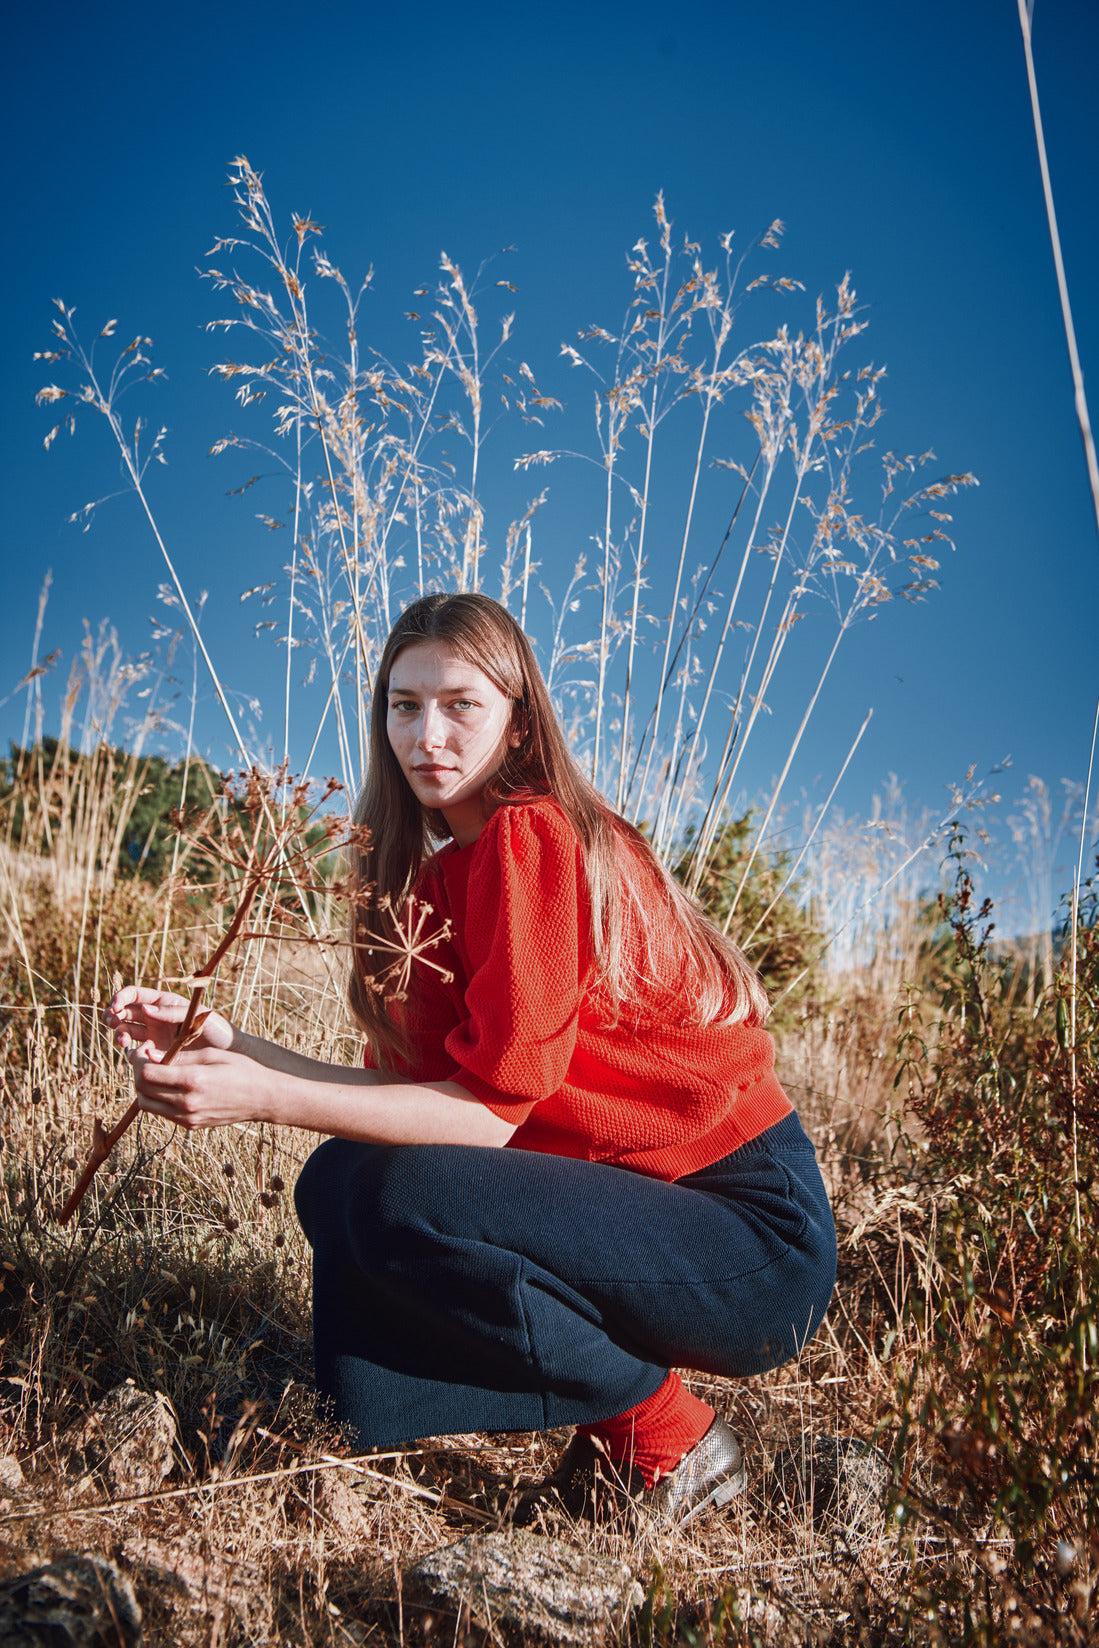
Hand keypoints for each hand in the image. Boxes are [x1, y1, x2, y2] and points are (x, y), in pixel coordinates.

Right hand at [105, 985, 234, 1058]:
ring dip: (118, 1034)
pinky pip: (135, 1053)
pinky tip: (136, 1055)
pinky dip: (130, 1054)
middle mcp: (154, 1018)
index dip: (121, 997)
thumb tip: (145, 1009)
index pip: (134, 995)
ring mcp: (153, 1036)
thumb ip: (171, 1012)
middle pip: (124, 1012)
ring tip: (123, 1041)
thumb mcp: (196, 1015)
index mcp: (163, 1002)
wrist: (227, 1055)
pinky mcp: (155, 1054)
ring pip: (125, 1031)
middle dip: (112, 1015)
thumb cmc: (217, 1029)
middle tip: (112, 1021)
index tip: (115, 1006)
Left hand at [128, 1044, 271, 1130]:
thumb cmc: (241, 1070)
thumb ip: (180, 1055)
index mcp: (193, 1080)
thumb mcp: (212, 1055)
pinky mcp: (191, 1125)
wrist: (262, 1098)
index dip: (138, 1059)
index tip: (145, 1048)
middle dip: (137, 1072)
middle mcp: (187, 1103)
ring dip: (144, 1088)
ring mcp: (188, 1117)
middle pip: (141, 1090)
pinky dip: (157, 1098)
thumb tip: (150, 1054)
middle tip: (144, 1059)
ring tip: (155, 1073)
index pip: (147, 1074)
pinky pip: (162, 1113)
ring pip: (147, 1105)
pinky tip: (168, 1085)